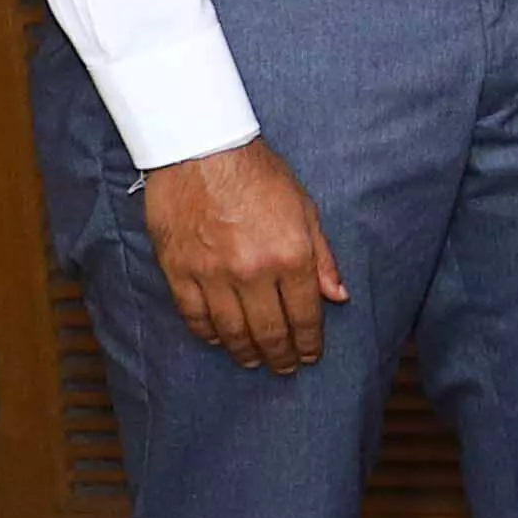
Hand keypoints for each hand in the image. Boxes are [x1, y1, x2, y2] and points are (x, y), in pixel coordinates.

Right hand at [141, 138, 345, 373]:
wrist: (200, 149)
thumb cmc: (258, 175)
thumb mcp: (304, 209)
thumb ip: (321, 257)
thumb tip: (338, 296)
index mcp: (290, 256)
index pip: (305, 315)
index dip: (309, 342)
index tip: (310, 355)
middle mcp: (253, 271)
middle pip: (270, 330)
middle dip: (280, 355)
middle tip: (284, 368)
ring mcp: (212, 274)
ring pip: (231, 330)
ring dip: (245, 351)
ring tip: (253, 361)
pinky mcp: (178, 270)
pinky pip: (194, 315)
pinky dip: (207, 333)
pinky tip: (218, 340)